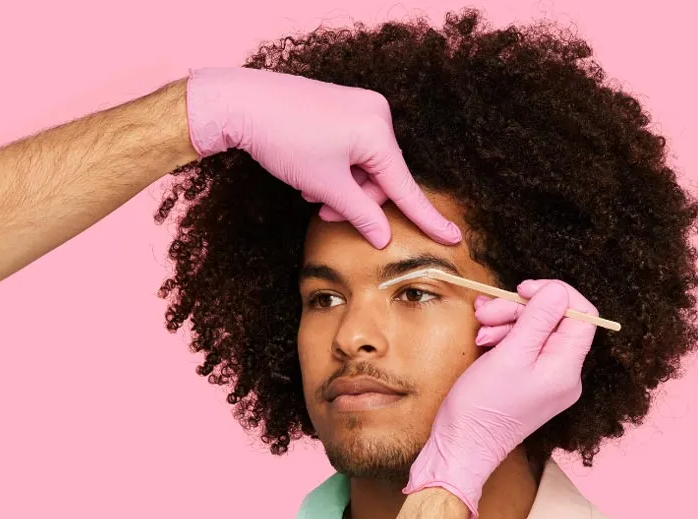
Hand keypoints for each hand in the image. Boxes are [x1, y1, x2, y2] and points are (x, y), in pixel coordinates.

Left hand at [185, 67, 460, 248]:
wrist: (243, 102)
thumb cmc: (286, 140)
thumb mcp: (326, 187)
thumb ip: (361, 214)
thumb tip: (384, 236)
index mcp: (378, 132)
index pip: (406, 188)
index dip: (428, 219)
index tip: (454, 237)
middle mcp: (376, 114)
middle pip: (381, 178)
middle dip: (356, 201)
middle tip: (323, 213)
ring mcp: (360, 107)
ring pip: (364, 166)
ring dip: (342, 187)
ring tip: (310, 194)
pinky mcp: (343, 107)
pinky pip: (352, 148)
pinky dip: (337, 168)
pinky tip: (310, 175)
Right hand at [403, 280, 597, 518]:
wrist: (462, 446)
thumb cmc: (483, 406)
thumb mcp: (510, 354)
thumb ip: (537, 319)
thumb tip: (558, 292)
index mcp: (567, 368)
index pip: (582, 315)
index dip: (555, 295)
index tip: (522, 289)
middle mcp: (564, 374)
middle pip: (554, 321)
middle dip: (519, 310)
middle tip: (487, 312)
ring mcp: (548, 379)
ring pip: (535, 332)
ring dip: (506, 322)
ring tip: (481, 330)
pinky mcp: (530, 382)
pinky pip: (524, 347)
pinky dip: (504, 337)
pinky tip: (484, 340)